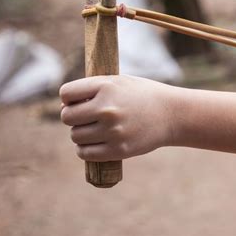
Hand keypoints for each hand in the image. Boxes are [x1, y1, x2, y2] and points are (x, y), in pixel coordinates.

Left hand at [60, 75, 175, 161]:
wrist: (171, 114)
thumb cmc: (142, 95)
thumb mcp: (119, 82)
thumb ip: (92, 90)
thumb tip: (64, 107)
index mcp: (106, 87)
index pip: (66, 93)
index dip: (69, 98)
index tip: (78, 101)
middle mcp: (107, 108)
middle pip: (67, 117)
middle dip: (73, 117)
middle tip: (86, 117)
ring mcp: (113, 131)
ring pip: (75, 136)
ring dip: (80, 133)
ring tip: (94, 129)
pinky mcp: (119, 150)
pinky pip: (85, 153)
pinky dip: (84, 149)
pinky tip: (94, 143)